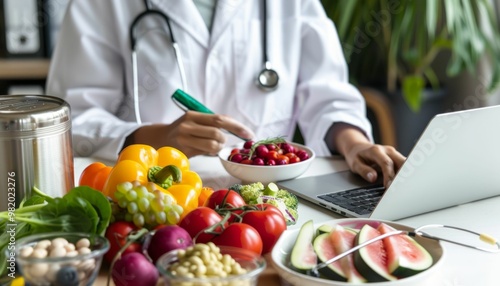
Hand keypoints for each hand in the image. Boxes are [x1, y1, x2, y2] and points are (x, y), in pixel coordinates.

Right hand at [124, 111, 253, 156]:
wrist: (158, 141)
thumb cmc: (181, 133)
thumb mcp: (193, 123)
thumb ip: (210, 125)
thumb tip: (236, 131)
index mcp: (193, 115)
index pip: (220, 118)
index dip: (237, 126)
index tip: (249, 134)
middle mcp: (188, 124)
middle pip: (217, 131)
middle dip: (226, 138)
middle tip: (225, 142)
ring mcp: (184, 138)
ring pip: (213, 144)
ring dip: (218, 147)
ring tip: (213, 146)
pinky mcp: (183, 150)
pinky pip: (205, 152)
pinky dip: (211, 152)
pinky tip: (206, 151)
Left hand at [344, 142, 404, 187]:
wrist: (358, 147)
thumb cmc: (356, 156)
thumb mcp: (354, 164)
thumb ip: (363, 171)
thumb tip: (372, 178)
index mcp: (376, 151)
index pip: (386, 163)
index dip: (389, 175)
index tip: (388, 186)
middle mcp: (387, 150)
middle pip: (401, 162)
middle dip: (402, 175)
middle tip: (400, 189)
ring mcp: (393, 153)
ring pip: (405, 163)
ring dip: (405, 175)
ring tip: (403, 187)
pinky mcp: (396, 157)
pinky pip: (404, 165)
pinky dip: (404, 174)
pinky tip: (404, 183)